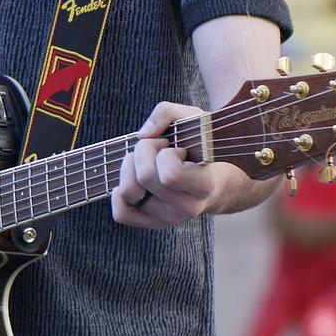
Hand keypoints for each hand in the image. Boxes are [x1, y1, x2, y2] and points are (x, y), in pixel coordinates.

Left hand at [112, 102, 225, 227]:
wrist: (216, 179)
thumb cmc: (203, 146)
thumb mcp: (194, 119)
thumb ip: (168, 113)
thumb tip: (142, 134)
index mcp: (204, 185)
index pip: (170, 175)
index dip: (164, 153)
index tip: (174, 147)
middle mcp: (188, 207)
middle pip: (144, 177)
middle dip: (144, 151)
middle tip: (158, 148)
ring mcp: (170, 218)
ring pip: (128, 193)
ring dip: (130, 168)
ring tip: (148, 162)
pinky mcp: (154, 223)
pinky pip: (121, 213)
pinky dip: (119, 194)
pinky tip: (133, 179)